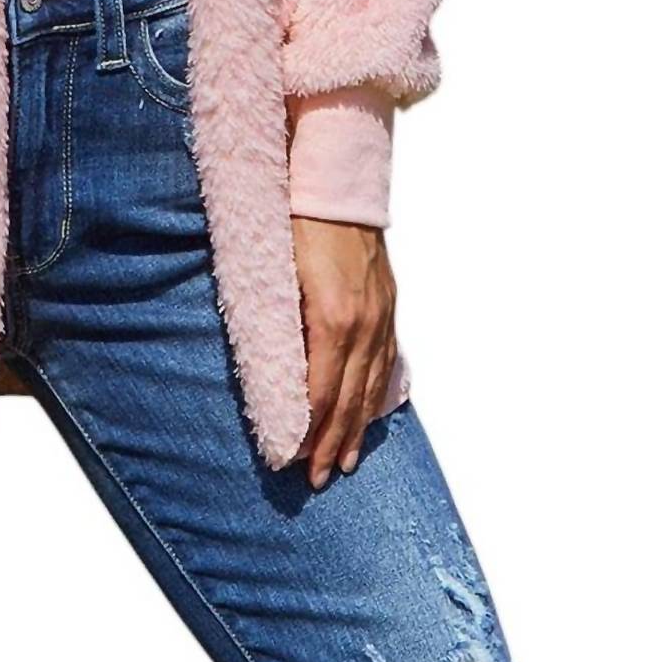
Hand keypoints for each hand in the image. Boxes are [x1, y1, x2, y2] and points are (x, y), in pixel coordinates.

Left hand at [291, 216, 397, 489]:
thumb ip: (279, 325)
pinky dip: (375, 394)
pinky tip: (368, 415)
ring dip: (356, 429)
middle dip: (330, 443)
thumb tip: (273, 374)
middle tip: (315, 480)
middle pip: (348, 399)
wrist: (337, 182)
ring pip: (370, 386)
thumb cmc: (296, 223)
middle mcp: (364, 323)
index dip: (305, 430)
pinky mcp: (388, 305)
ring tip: (343, 464)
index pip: (319, 392)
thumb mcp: (276, 274)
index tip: (289, 459)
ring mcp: (381, 314)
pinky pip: (386, 361)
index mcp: (332, 318)